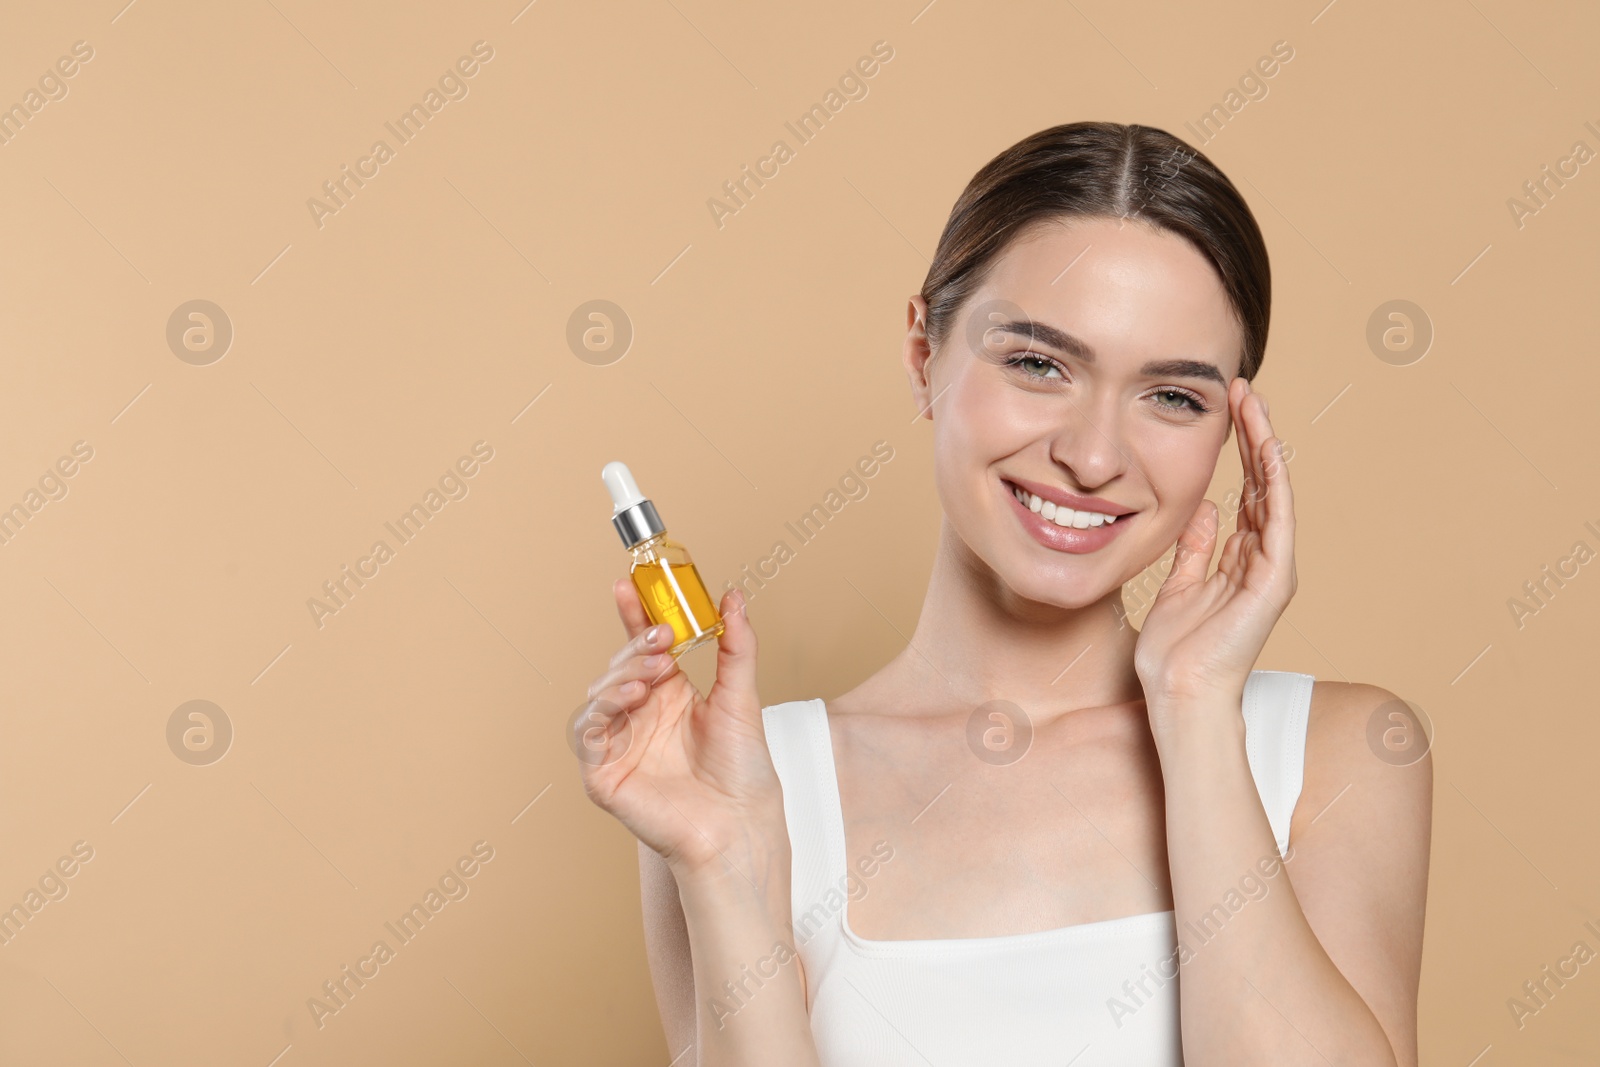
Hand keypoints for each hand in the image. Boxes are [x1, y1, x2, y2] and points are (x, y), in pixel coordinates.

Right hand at [573, 582, 787, 881]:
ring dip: (622, 674)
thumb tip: (733, 597)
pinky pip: (588, 734)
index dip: (633, 616)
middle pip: (620, 666)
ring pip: (600, 695)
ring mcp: (621, 746)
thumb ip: (736, 646)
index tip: (628, 585)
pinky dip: (603, 709)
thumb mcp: (742, 697)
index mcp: (670, 697)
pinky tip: (631, 697)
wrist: (740, 826)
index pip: (644, 648)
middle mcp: (642, 717)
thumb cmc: (744, 773)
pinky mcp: (604, 776)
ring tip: (653, 671)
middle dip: (636, 645)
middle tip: (661, 636)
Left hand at [1133, 377, 1296, 715]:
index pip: (1243, 491)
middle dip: (1253, 435)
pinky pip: (1276, 523)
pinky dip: (1272, 485)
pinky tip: (1266, 450)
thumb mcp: (1178, 585)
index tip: (1227, 408)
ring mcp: (1271, 569)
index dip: (1237, 449)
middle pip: (1260, 484)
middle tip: (1243, 388)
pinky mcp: (1274, 582)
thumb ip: (1194, 548)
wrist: (1180, 693)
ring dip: (1264, 446)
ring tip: (1253, 402)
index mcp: (1238, 559)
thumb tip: (1203, 509)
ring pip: (1272, 493)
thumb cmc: (1174, 652)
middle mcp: (1261, 559)